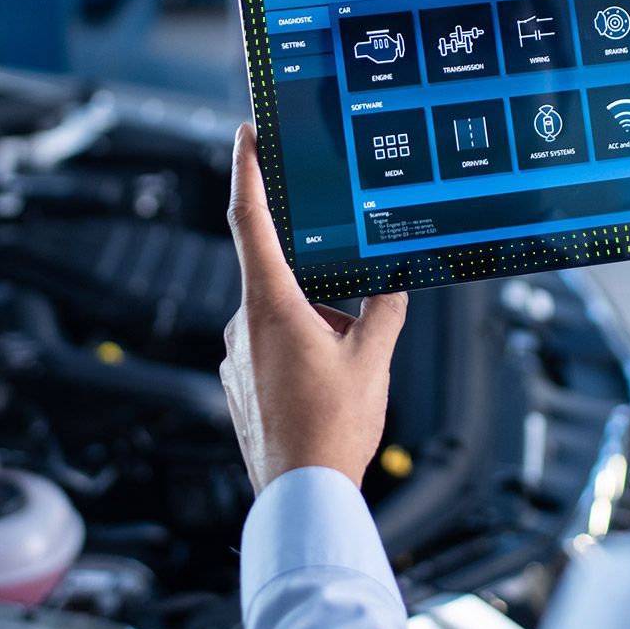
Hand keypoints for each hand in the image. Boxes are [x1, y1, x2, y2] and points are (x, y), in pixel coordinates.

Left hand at [220, 124, 407, 491]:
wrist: (302, 494)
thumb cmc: (333, 428)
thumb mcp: (374, 358)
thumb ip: (385, 310)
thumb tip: (392, 285)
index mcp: (271, 305)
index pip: (250, 219)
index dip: (247, 170)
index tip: (246, 133)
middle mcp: (243, 325)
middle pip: (281, 279)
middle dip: (322, 293)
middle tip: (353, 326)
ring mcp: (237, 357)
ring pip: (281, 320)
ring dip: (316, 331)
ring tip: (346, 375)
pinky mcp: (239, 385)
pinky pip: (272, 352)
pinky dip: (302, 358)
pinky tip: (327, 392)